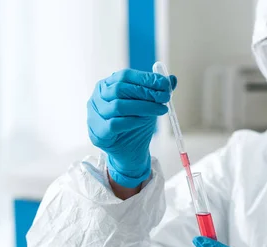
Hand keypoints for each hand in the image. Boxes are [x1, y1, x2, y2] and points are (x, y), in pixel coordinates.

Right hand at [87, 69, 176, 187]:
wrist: (129, 150)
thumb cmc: (135, 123)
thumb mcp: (147, 104)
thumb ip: (157, 91)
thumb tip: (172, 79)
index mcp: (107, 85)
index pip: (125, 76)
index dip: (146, 78)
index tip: (165, 84)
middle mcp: (97, 97)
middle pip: (120, 89)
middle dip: (145, 91)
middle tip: (165, 97)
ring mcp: (94, 115)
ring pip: (118, 106)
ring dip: (143, 106)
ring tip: (160, 109)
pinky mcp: (97, 132)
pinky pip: (114, 124)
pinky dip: (131, 121)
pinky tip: (143, 121)